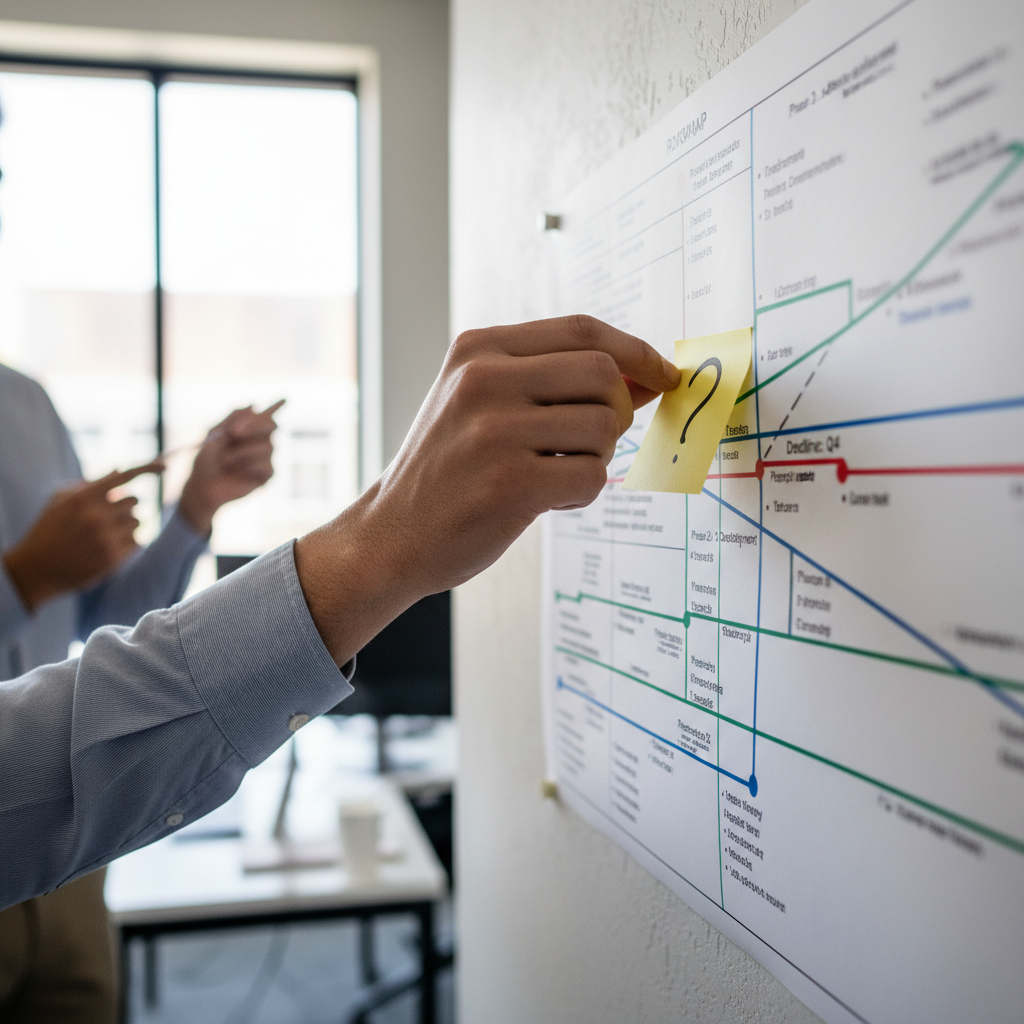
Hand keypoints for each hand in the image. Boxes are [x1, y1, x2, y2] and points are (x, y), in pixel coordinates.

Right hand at [2, 464, 160, 612]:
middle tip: (105, 517)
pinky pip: (137, 541)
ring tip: (102, 535)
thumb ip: (89, 485)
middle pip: (134, 501)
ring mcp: (106, 538)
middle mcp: (96, 516)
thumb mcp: (60, 501)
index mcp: (82, 498)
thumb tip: (120, 470)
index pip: (124, 477)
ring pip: (137, 522)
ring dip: (125, 526)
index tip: (165, 466)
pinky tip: (105, 548)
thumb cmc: (49, 530)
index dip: (148, 469)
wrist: (37, 569)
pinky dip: (127, 543)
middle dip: (123, 507)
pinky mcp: (114, 558)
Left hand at [177, 401, 283, 535]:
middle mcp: (259, 443)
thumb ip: (232, 419)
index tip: (285, 398)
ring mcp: (264, 459)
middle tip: (232, 432)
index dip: (276, 407)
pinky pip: (268, 466)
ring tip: (226, 460)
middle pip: (272, 426)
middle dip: (254, 427)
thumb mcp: (213, 435)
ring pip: (269, 447)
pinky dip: (250, 466)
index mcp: (248, 432)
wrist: (201, 487)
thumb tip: (253, 405)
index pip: (266, 416)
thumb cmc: (205, 461)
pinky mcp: (265, 477)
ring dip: (244, 451)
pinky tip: (237, 471)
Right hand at [294, 315, 678, 665]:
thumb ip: (552, 380)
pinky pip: (591, 476)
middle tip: (589, 440)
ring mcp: (495, 432)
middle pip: (603, 373)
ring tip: (556, 472)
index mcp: (477, 349)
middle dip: (616, 410)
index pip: (581, 329)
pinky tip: (546, 499)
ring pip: (603, 427)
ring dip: (596, 457)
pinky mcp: (510, 484)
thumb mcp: (480, 401)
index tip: (662, 373)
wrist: (392, 533)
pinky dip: (581, 493)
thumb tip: (644, 376)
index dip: (634, 350)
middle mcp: (483, 380)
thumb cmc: (447, 467)